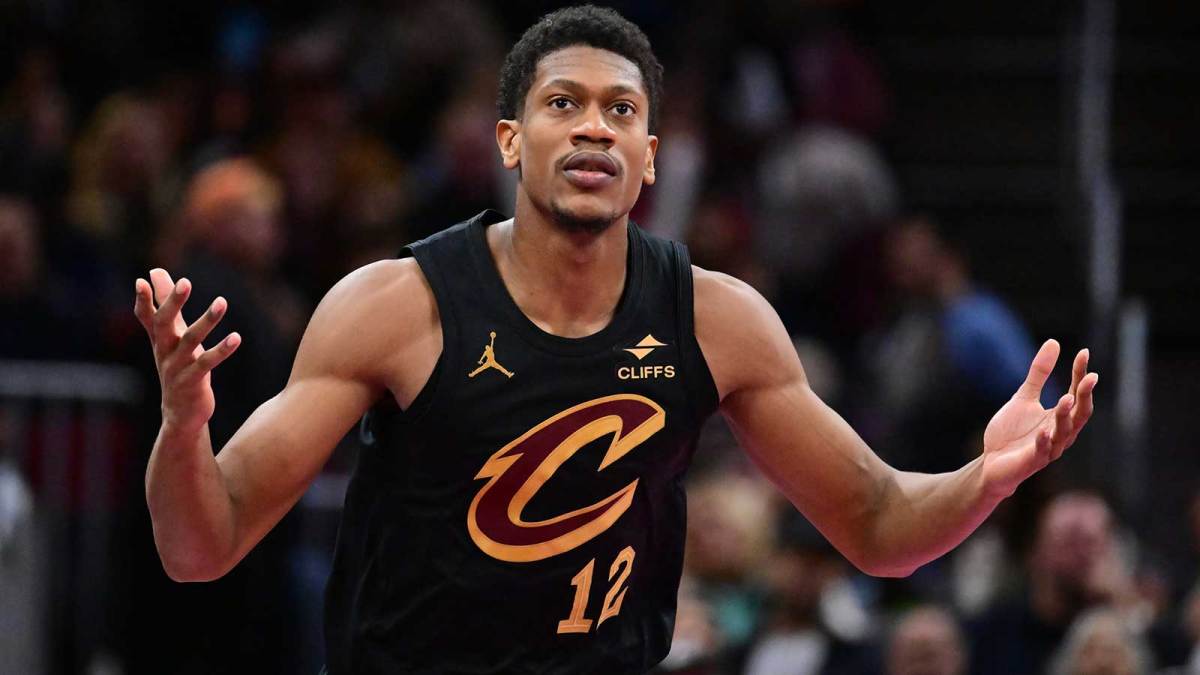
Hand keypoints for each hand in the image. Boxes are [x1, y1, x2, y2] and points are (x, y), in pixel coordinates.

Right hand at [133, 268, 240, 433]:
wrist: (180, 414)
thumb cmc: (178, 367)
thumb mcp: (171, 337)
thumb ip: (166, 305)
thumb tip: (154, 272)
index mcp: (159, 340)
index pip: (147, 317)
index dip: (144, 301)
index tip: (142, 281)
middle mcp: (164, 352)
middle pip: (164, 324)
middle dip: (173, 303)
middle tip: (185, 282)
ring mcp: (176, 368)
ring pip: (190, 341)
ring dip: (207, 320)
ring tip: (222, 301)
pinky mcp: (192, 382)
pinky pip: (206, 363)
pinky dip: (221, 350)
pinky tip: (236, 337)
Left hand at [980, 339, 1097, 498]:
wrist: (991, 463)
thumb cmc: (1012, 433)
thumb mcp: (1024, 397)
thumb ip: (1039, 374)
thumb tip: (1054, 342)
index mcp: (1060, 417)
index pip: (1076, 393)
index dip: (1080, 374)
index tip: (1084, 352)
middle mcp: (1060, 433)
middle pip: (1080, 414)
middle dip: (1085, 396)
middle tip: (1090, 377)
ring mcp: (1048, 449)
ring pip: (1064, 432)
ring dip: (1066, 416)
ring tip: (1067, 398)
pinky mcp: (1032, 462)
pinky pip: (1041, 452)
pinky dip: (1043, 442)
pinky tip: (1043, 431)